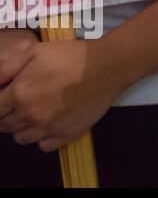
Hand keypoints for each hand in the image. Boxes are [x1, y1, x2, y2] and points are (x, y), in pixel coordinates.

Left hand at [0, 39, 122, 149]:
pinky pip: (44, 146)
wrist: (107, 66)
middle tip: (22, 102)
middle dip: (8, 115)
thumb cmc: (71, 56)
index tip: (7, 97)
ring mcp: (48, 128)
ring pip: (21, 139)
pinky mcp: (66, 134)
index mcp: (18, 95)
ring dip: (23, 128)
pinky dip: (42, 138)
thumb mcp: (35, 51)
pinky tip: (50, 124)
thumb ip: (6, 68)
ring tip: (35, 114)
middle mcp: (29, 115)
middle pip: (5, 126)